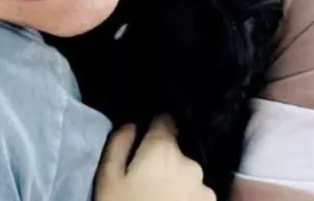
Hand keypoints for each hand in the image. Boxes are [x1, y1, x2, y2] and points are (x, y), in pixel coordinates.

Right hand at [93, 115, 214, 200]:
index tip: (146, 137)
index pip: (166, 120)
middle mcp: (191, 164)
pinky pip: (196, 194)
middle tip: (146, 180)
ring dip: (176, 181)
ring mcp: (205, 189)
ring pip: (187, 174)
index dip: (155, 126)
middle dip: (163, 160)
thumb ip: (119, 144)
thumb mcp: (108, 177)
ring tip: (159, 198)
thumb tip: (132, 125)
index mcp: (164, 150)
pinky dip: (185, 197)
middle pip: (176, 151)